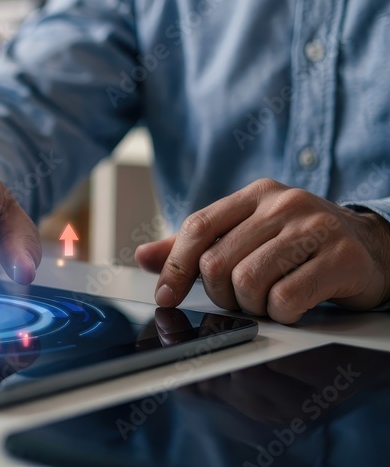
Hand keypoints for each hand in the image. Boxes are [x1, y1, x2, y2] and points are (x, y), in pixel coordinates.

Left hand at [135, 178, 389, 323]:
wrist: (376, 248)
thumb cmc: (302, 244)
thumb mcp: (249, 235)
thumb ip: (197, 246)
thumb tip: (142, 256)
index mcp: (256, 194)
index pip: (198, 226)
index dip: (175, 266)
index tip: (166, 296)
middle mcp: (285, 204)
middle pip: (218, 263)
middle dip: (221, 294)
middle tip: (240, 300)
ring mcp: (316, 228)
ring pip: (249, 282)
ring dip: (252, 306)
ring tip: (269, 302)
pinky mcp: (342, 258)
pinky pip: (286, 298)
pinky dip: (281, 314)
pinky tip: (292, 307)